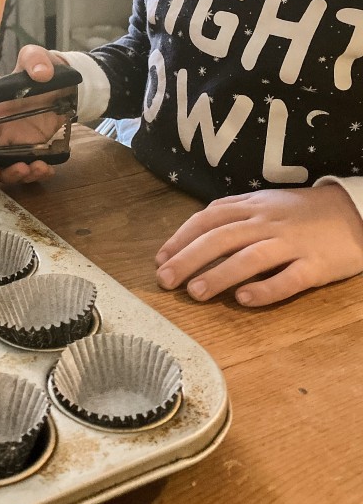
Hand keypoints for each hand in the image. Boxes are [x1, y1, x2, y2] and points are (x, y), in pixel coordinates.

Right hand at [0, 44, 69, 183]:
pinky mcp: (36, 148)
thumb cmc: (43, 68)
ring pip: (11, 169)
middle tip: (23, 169)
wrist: (65, 81)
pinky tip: (49, 169)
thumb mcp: (37, 58)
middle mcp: (3, 131)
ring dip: (22, 176)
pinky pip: (31, 168)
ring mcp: (20, 142)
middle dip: (4, 173)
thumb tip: (40, 73)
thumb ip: (35, 59)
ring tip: (40, 169)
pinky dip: (38, 174)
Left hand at [155, 184, 362, 306]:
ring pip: (251, 257)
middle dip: (189, 258)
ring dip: (220, 274)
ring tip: (195, 292)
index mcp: (252, 206)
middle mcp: (268, 222)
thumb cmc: (302, 212)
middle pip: (221, 237)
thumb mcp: (265, 202)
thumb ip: (232, 214)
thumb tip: (192, 233)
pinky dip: (266, 289)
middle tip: (165, 280)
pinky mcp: (316, 265)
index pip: (208, 218)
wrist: (355, 212)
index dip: (181, 237)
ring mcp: (292, 244)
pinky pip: (289, 278)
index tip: (160, 259)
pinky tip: (244, 300)